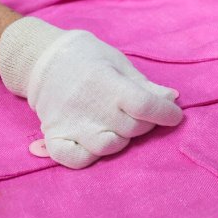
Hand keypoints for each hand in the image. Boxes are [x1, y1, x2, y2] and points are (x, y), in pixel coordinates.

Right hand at [0, 17, 182, 168]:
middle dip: (146, 124)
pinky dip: (89, 156)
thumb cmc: (89, 58)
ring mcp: (70, 123)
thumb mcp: (121, 64)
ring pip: (108, 147)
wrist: (43, 58)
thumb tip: (172, 99)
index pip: (144, 105)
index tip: (174, 115)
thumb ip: (146, 86)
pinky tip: (94, 142)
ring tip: (118, 125)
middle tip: (142, 114)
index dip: (166, 113)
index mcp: (107, 83)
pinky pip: (76, 159)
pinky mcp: (53, 136)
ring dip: (122, 139)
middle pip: (132, 128)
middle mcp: (88, 106)